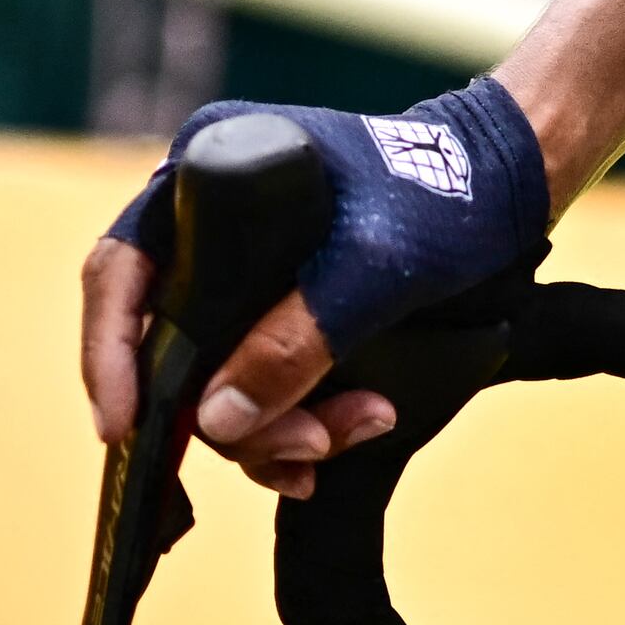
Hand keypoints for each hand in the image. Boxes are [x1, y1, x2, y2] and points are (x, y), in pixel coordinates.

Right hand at [76, 80, 552, 497]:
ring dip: (278, 422)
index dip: (109, 353)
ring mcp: (248, 267)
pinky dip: (298, 414)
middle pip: (171, 341)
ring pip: (220, 372)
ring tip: (352, 432)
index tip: (123, 428)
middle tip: (302, 451)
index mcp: (209, 173)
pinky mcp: (284, 303)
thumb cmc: (449, 195)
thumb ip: (297, 340)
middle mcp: (213, 220)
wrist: (515, 183)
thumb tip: (216, 421)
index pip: (122, 269)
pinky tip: (349, 432)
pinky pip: (262, 375)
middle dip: (229, 413)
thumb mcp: (374, 269)